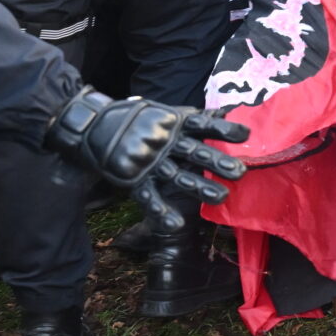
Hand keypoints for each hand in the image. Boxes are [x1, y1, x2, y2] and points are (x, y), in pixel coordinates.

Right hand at [47, 91, 249, 207]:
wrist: (90, 125)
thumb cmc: (133, 118)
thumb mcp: (163, 111)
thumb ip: (193, 116)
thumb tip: (223, 113)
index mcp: (172, 122)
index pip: (202, 125)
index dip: (223, 129)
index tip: (245, 134)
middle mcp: (164, 141)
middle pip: (196, 152)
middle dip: (218, 162)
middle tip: (240, 172)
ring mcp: (149, 161)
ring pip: (178, 176)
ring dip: (200, 187)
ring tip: (222, 197)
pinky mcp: (133, 178)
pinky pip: (149, 197)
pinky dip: (161, 211)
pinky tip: (176, 223)